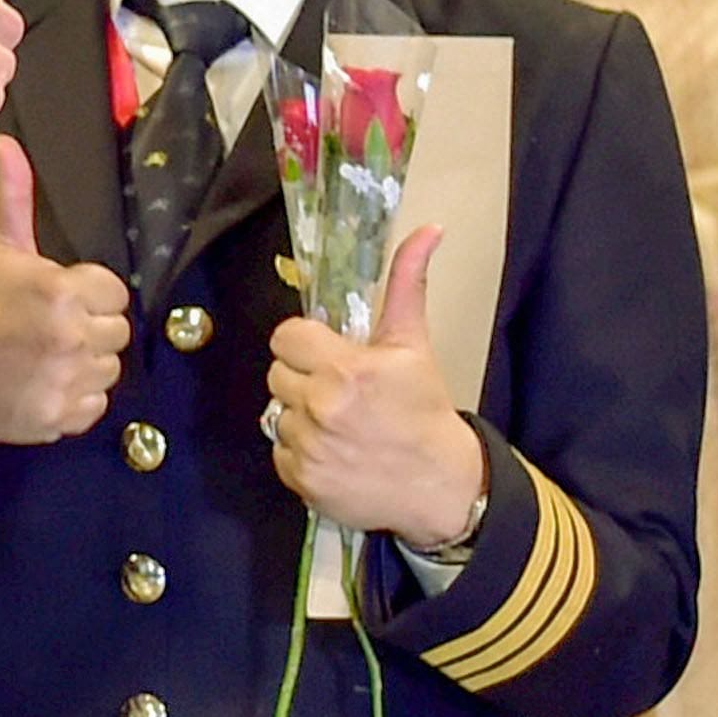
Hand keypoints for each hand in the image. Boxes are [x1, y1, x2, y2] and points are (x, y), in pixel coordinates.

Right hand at [0, 138, 127, 463]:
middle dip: (90, 329)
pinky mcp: (63, 415)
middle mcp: (71, 335)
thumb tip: (8, 145)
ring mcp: (68, 378)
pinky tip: (46, 384)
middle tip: (50, 330)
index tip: (60, 301)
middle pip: (117, 331)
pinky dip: (76, 399)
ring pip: (109, 368)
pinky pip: (96, 404)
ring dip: (85, 365)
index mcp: (61, 290)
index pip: (114, 292)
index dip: (89, 295)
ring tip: (47, 357)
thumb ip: (13, 198)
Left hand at [265, 226, 485, 548]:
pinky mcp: (303, 481)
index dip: (305, 343)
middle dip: (303, 377)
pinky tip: (334, 451)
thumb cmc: (425, 412)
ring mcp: (309, 447)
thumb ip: (407, 284)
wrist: (440, 485)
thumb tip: (427, 230)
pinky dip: (301, 452)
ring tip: (339, 423)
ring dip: (302, 416)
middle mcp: (321, 407)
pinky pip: (280, 453)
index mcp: (346, 369)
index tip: (326, 354)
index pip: (286, 337)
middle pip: (277, 374)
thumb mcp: (414, 345)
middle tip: (338, 390)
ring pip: (278, 413)